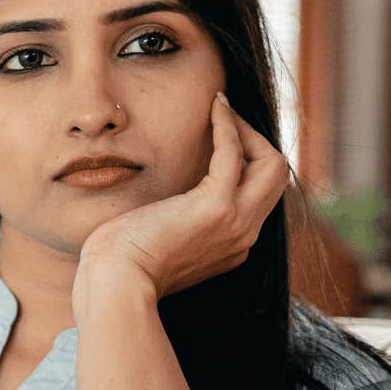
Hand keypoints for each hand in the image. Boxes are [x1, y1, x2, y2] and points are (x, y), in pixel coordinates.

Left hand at [73, 91, 290, 315]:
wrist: (115, 283)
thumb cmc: (122, 264)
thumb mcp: (160, 242)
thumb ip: (175, 223)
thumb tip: (161, 204)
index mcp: (231, 246)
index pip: (258, 197)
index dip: (246, 164)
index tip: (222, 140)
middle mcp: (243, 236)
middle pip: (275, 179)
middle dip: (257, 144)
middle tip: (228, 122)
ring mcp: (235, 223)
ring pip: (271, 165)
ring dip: (249, 133)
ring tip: (222, 111)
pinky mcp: (216, 207)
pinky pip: (234, 153)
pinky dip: (228, 125)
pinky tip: (215, 106)